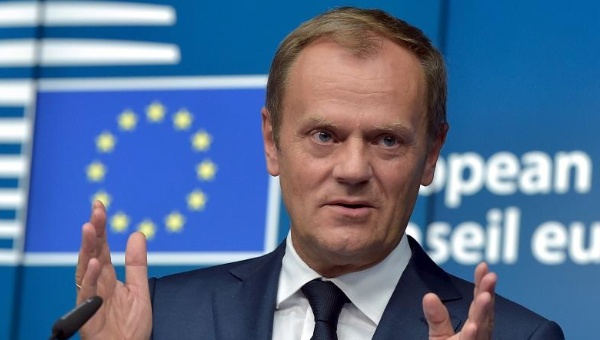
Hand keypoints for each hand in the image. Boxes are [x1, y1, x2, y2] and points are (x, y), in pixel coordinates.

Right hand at [75, 201, 151, 338]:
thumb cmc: (130, 328)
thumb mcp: (139, 290)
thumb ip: (137, 264)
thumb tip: (137, 234)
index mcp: (107, 278)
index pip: (102, 247)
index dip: (101, 227)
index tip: (100, 205)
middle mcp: (96, 286)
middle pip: (92, 254)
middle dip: (94, 232)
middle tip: (96, 210)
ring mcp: (91, 300)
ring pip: (85, 271)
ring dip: (87, 249)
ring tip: (90, 228)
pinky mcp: (88, 317)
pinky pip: (87, 295)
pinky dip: (91, 279)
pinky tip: (95, 263)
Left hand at [423, 262, 496, 339]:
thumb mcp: (440, 334)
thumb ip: (437, 317)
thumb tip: (429, 296)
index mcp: (474, 325)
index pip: (479, 302)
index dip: (481, 285)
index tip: (484, 266)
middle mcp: (480, 334)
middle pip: (485, 312)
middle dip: (487, 294)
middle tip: (490, 276)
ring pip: (482, 328)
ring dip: (483, 312)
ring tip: (485, 297)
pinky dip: (473, 336)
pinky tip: (473, 327)